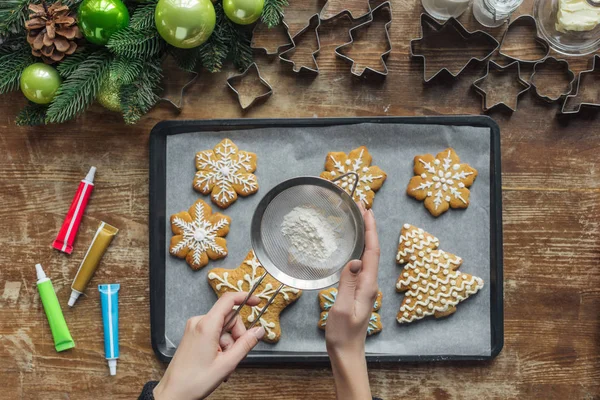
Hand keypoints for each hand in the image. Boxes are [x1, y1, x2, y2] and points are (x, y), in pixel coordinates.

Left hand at [153, 292, 264, 399]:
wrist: (173, 393)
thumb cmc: (194, 381)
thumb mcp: (227, 364)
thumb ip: (245, 344)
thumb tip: (259, 330)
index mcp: (206, 326)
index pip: (228, 300)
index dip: (245, 297)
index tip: (257, 302)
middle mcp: (198, 323)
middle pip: (228, 318)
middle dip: (237, 336)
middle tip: (236, 355)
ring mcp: (194, 329)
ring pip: (222, 329)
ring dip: (228, 345)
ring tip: (224, 365)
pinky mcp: (192, 335)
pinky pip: (213, 334)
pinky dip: (220, 346)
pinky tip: (218, 362)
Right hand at [325, 203, 379, 399]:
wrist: (347, 352)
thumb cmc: (343, 334)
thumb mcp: (341, 307)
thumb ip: (347, 283)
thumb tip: (354, 260)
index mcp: (368, 285)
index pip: (372, 252)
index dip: (371, 229)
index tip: (367, 210)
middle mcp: (369, 283)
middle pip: (372, 250)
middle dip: (369, 227)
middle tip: (362, 206)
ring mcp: (365, 287)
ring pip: (367, 256)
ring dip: (364, 236)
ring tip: (358, 219)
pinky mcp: (358, 291)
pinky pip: (360, 265)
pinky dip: (358, 249)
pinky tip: (351, 245)